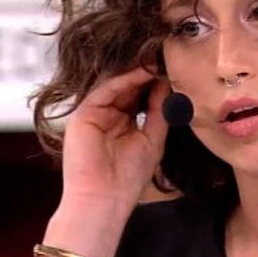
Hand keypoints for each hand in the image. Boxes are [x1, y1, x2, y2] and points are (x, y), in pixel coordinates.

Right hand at [60, 67, 170, 210]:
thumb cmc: (127, 179)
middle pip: (126, 86)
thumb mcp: (152, 139)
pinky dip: (124, 79)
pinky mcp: (83, 113)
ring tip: (157, 58)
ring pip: (115, 84)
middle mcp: (105, 114)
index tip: (174, 67)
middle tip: (167, 55)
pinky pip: (105, 90)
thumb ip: (158, 112)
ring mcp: (93, 113)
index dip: (155, 81)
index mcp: (121, 122)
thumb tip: (168, 86)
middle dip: (146, 72)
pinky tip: (142, 72)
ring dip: (136, 71)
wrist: (104, 201)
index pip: (138, 94)